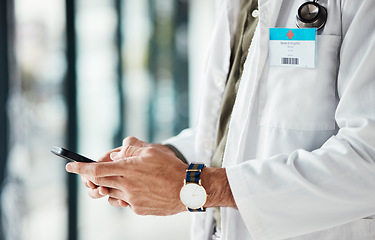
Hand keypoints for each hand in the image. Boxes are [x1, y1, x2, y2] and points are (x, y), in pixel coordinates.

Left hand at [66, 138, 187, 214]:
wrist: (187, 189)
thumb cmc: (170, 167)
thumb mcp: (151, 150)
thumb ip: (131, 148)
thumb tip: (116, 152)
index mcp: (127, 169)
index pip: (96, 169)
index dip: (80, 168)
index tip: (69, 166)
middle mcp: (126, 185)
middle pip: (100, 183)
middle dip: (94, 179)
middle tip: (99, 173)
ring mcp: (131, 200)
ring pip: (111, 194)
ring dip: (112, 186)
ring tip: (126, 179)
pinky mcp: (138, 209)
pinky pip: (125, 202)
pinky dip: (126, 195)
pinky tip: (140, 189)